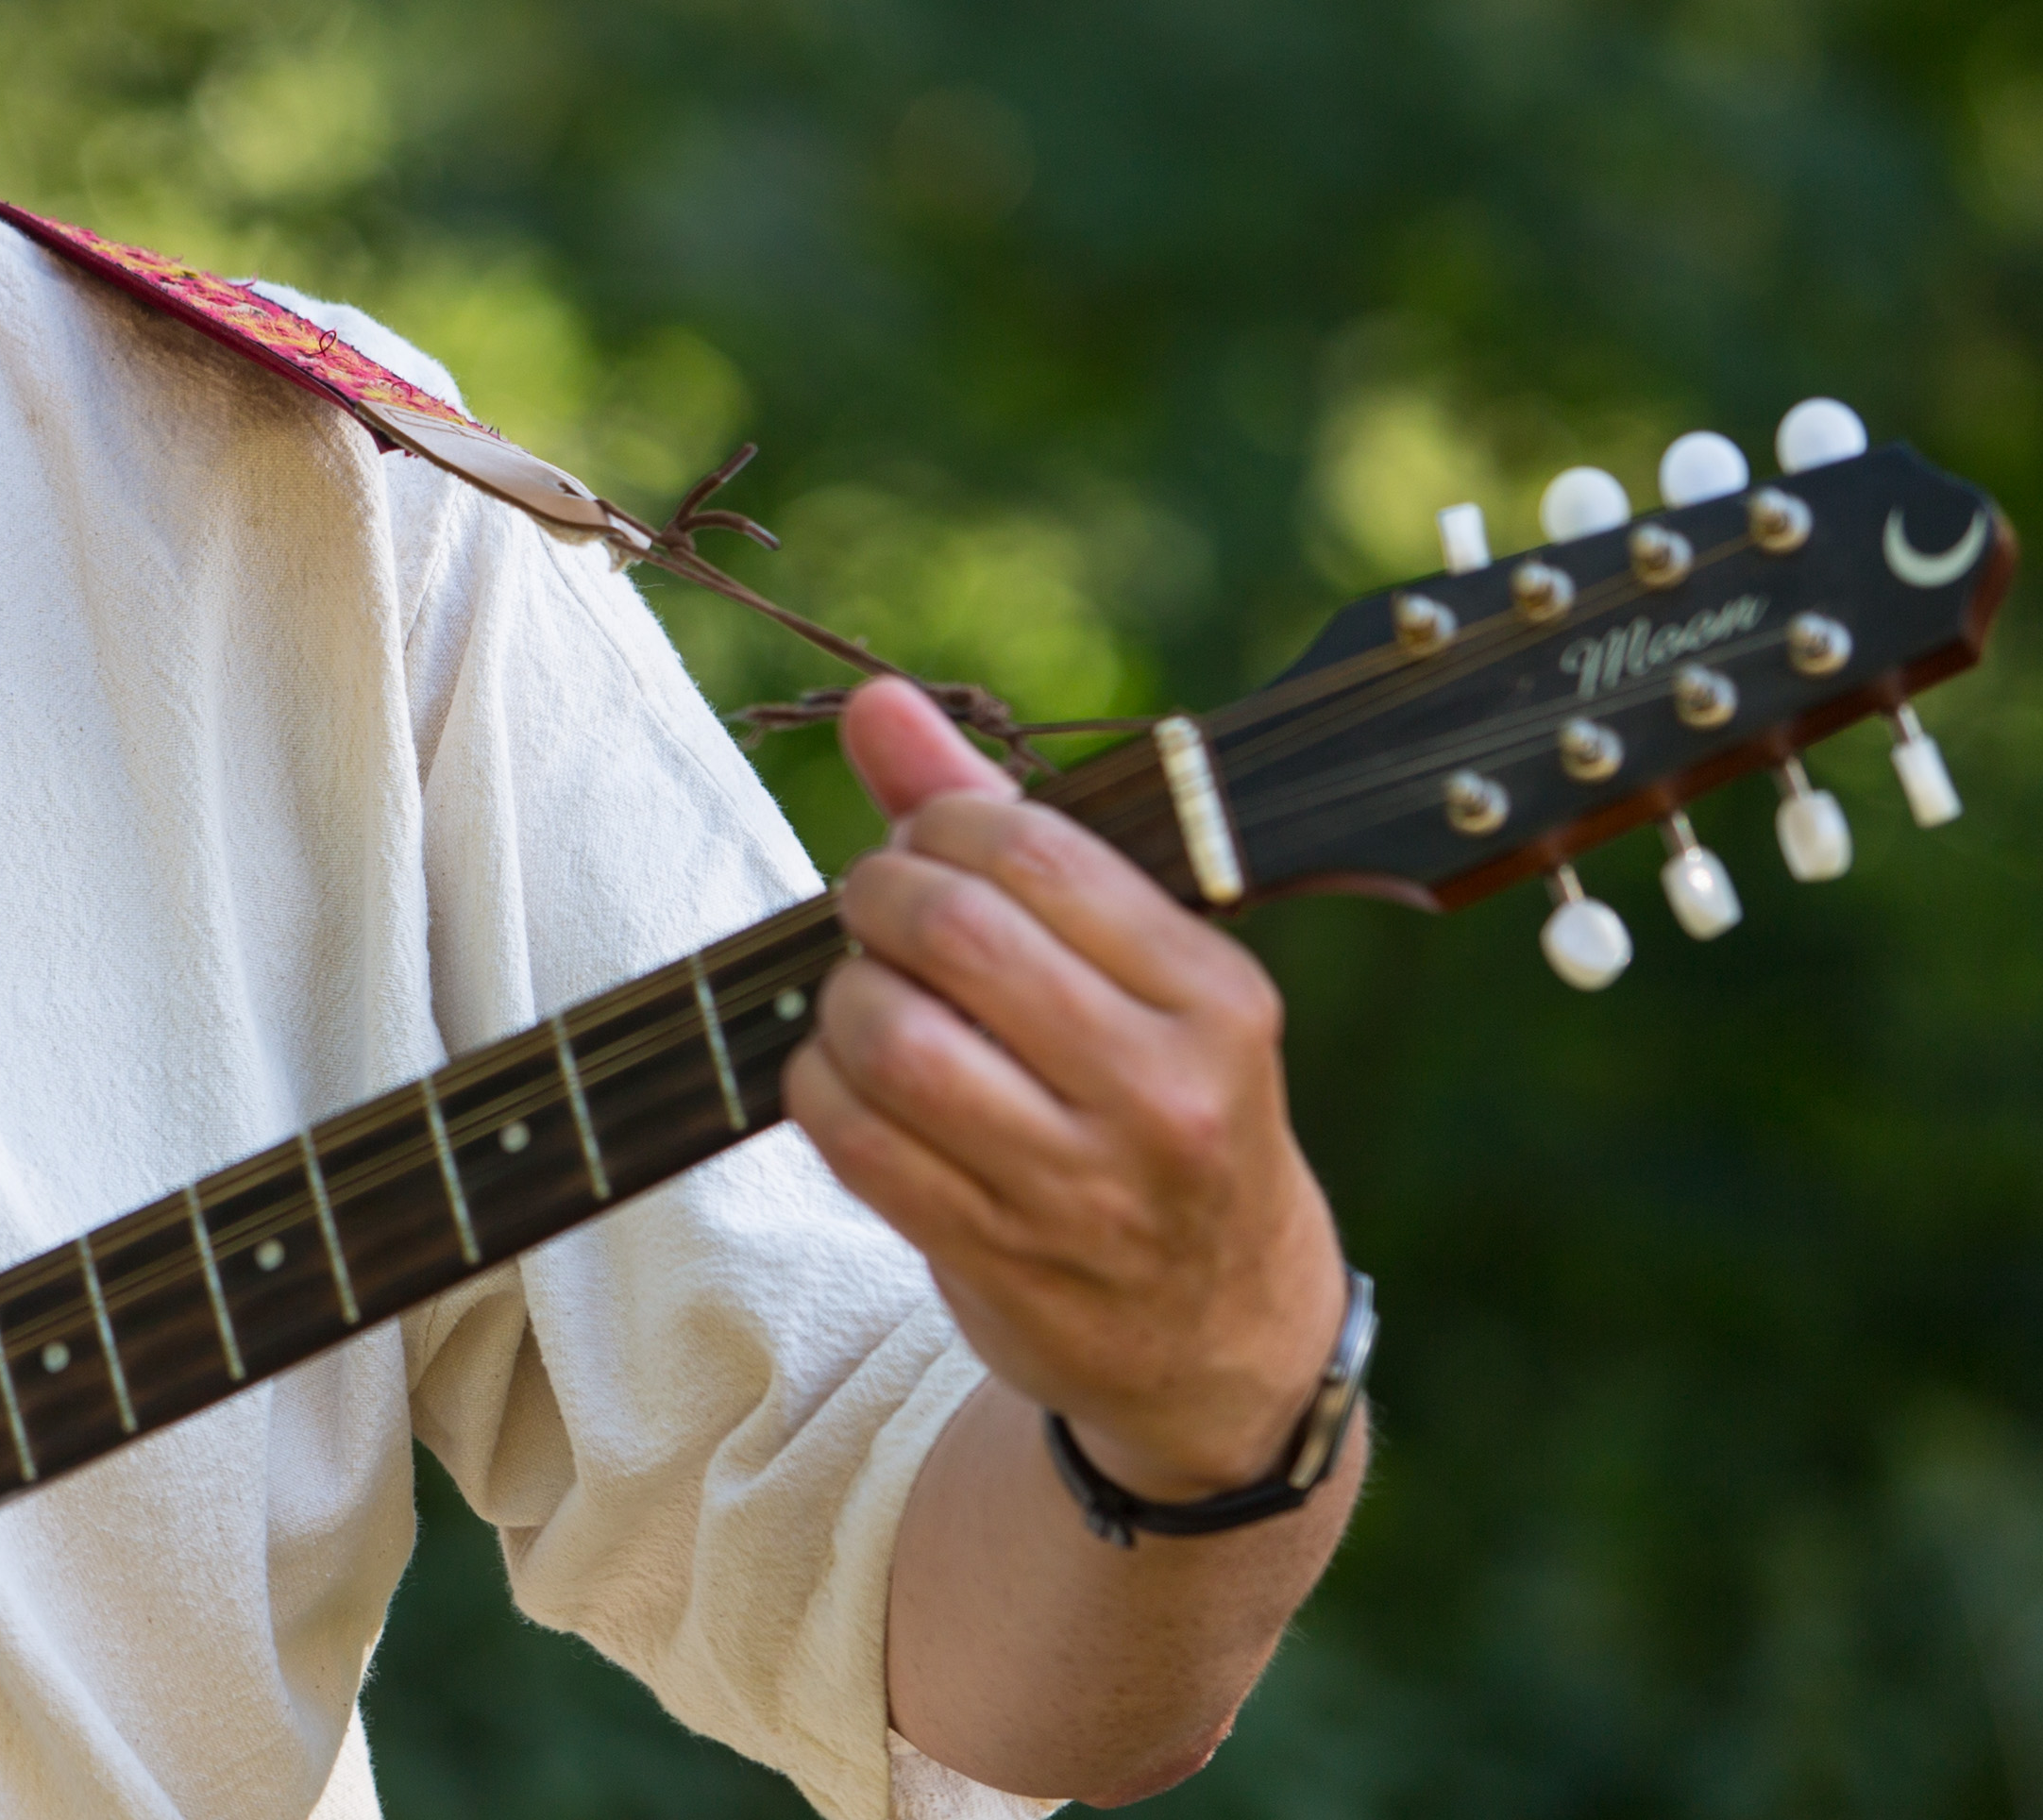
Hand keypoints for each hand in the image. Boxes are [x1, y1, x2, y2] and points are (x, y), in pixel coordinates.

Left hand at [787, 679, 1353, 1497]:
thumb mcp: (1137, 972)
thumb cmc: (1160, 1108)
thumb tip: (875, 701)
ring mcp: (1081, 1187)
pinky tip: (847, 1080)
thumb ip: (1003, 827)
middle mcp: (1162, 1092)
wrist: (1224, 1341)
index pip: (1035, 853)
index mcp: (1216, 996)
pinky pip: (853, 1138)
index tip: (924, 844)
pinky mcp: (998, 1257)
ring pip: (891, 1037)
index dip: (939, 823)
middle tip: (874, 910)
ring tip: (866, 999)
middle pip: (953, 933)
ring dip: (841, 998)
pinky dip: (818, 1087)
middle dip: (877, 897)